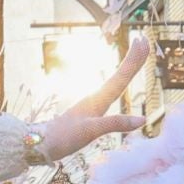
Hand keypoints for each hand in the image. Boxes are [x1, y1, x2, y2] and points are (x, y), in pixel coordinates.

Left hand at [36, 36, 149, 160]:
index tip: (143, 40)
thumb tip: (142, 119)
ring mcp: (91, 105)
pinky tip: (118, 88)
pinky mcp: (88, 114)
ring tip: (135, 57)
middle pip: (119, 76)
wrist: (40, 143)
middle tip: (144, 40)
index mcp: (98, 100)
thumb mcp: (90, 131)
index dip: (133, 61)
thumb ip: (115, 124)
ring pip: (113, 83)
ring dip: (125, 69)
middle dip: (132, 59)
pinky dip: (117, 87)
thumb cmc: (63, 137)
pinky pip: (108, 95)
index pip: (120, 77)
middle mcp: (96, 99)